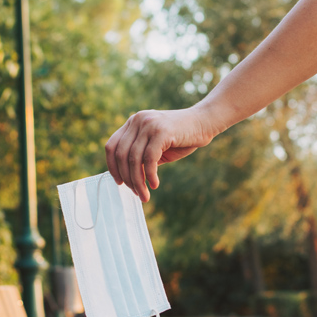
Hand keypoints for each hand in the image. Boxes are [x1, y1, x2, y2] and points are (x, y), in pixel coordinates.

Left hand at [105, 107, 219, 201]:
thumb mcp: (156, 147)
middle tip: (136, 193)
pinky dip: (150, 175)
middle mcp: (137, 120)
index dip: (112, 167)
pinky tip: (155, 184)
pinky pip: (149, 159)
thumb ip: (141, 156)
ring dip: (138, 181)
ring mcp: (148, 124)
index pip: (111, 146)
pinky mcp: (161, 131)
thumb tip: (127, 178)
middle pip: (121, 155)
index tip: (119, 182)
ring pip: (134, 159)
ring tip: (144, 195)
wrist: (204, 122)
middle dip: (127, 178)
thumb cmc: (181, 137)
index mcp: (132, 122)